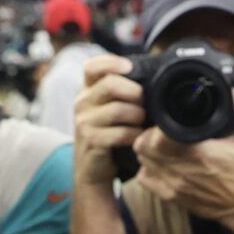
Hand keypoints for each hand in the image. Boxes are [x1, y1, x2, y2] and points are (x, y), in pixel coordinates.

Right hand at [71, 53, 143, 186]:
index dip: (113, 62)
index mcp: (87, 91)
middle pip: (111, 84)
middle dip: (135, 93)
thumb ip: (121, 92)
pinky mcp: (91, 141)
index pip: (93, 66)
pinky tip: (138, 138)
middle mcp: (82, 103)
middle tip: (144, 104)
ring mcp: (84, 122)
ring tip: (141, 123)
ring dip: (138, 116)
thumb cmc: (109, 136)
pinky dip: (135, 135)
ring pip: (119, 109)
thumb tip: (151, 76)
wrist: (93, 170)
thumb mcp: (110, 110)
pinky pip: (121, 133)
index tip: (131, 68)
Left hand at [132, 89, 233, 221]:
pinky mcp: (169, 196)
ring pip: (141, 161)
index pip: (158, 137)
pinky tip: (159, 162)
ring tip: (160, 144)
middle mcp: (182, 172)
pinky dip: (147, 167)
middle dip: (148, 135)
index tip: (166, 121)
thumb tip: (230, 90)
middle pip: (143, 147)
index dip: (157, 126)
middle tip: (160, 130)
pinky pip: (143, 177)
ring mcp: (173, 185)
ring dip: (147, 150)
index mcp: (198, 154)